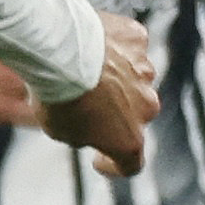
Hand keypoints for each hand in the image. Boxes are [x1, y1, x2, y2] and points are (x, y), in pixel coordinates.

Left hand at [36, 11, 158, 177]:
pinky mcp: (137, 40)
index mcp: (129, 139)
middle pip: (134, 114)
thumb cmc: (57, 95)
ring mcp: (145, 71)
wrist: (60, 52)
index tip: (100, 158)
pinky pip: (128, 46)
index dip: (114, 164)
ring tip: (84, 69)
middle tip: (86, 103)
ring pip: (134, 78)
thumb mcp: (60, 130)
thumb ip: (83, 134)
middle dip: (116, 112)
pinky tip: (92, 43)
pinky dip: (114, 47)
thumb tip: (88, 126)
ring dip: (116, 77)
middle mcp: (146, 107)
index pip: (130, 164)